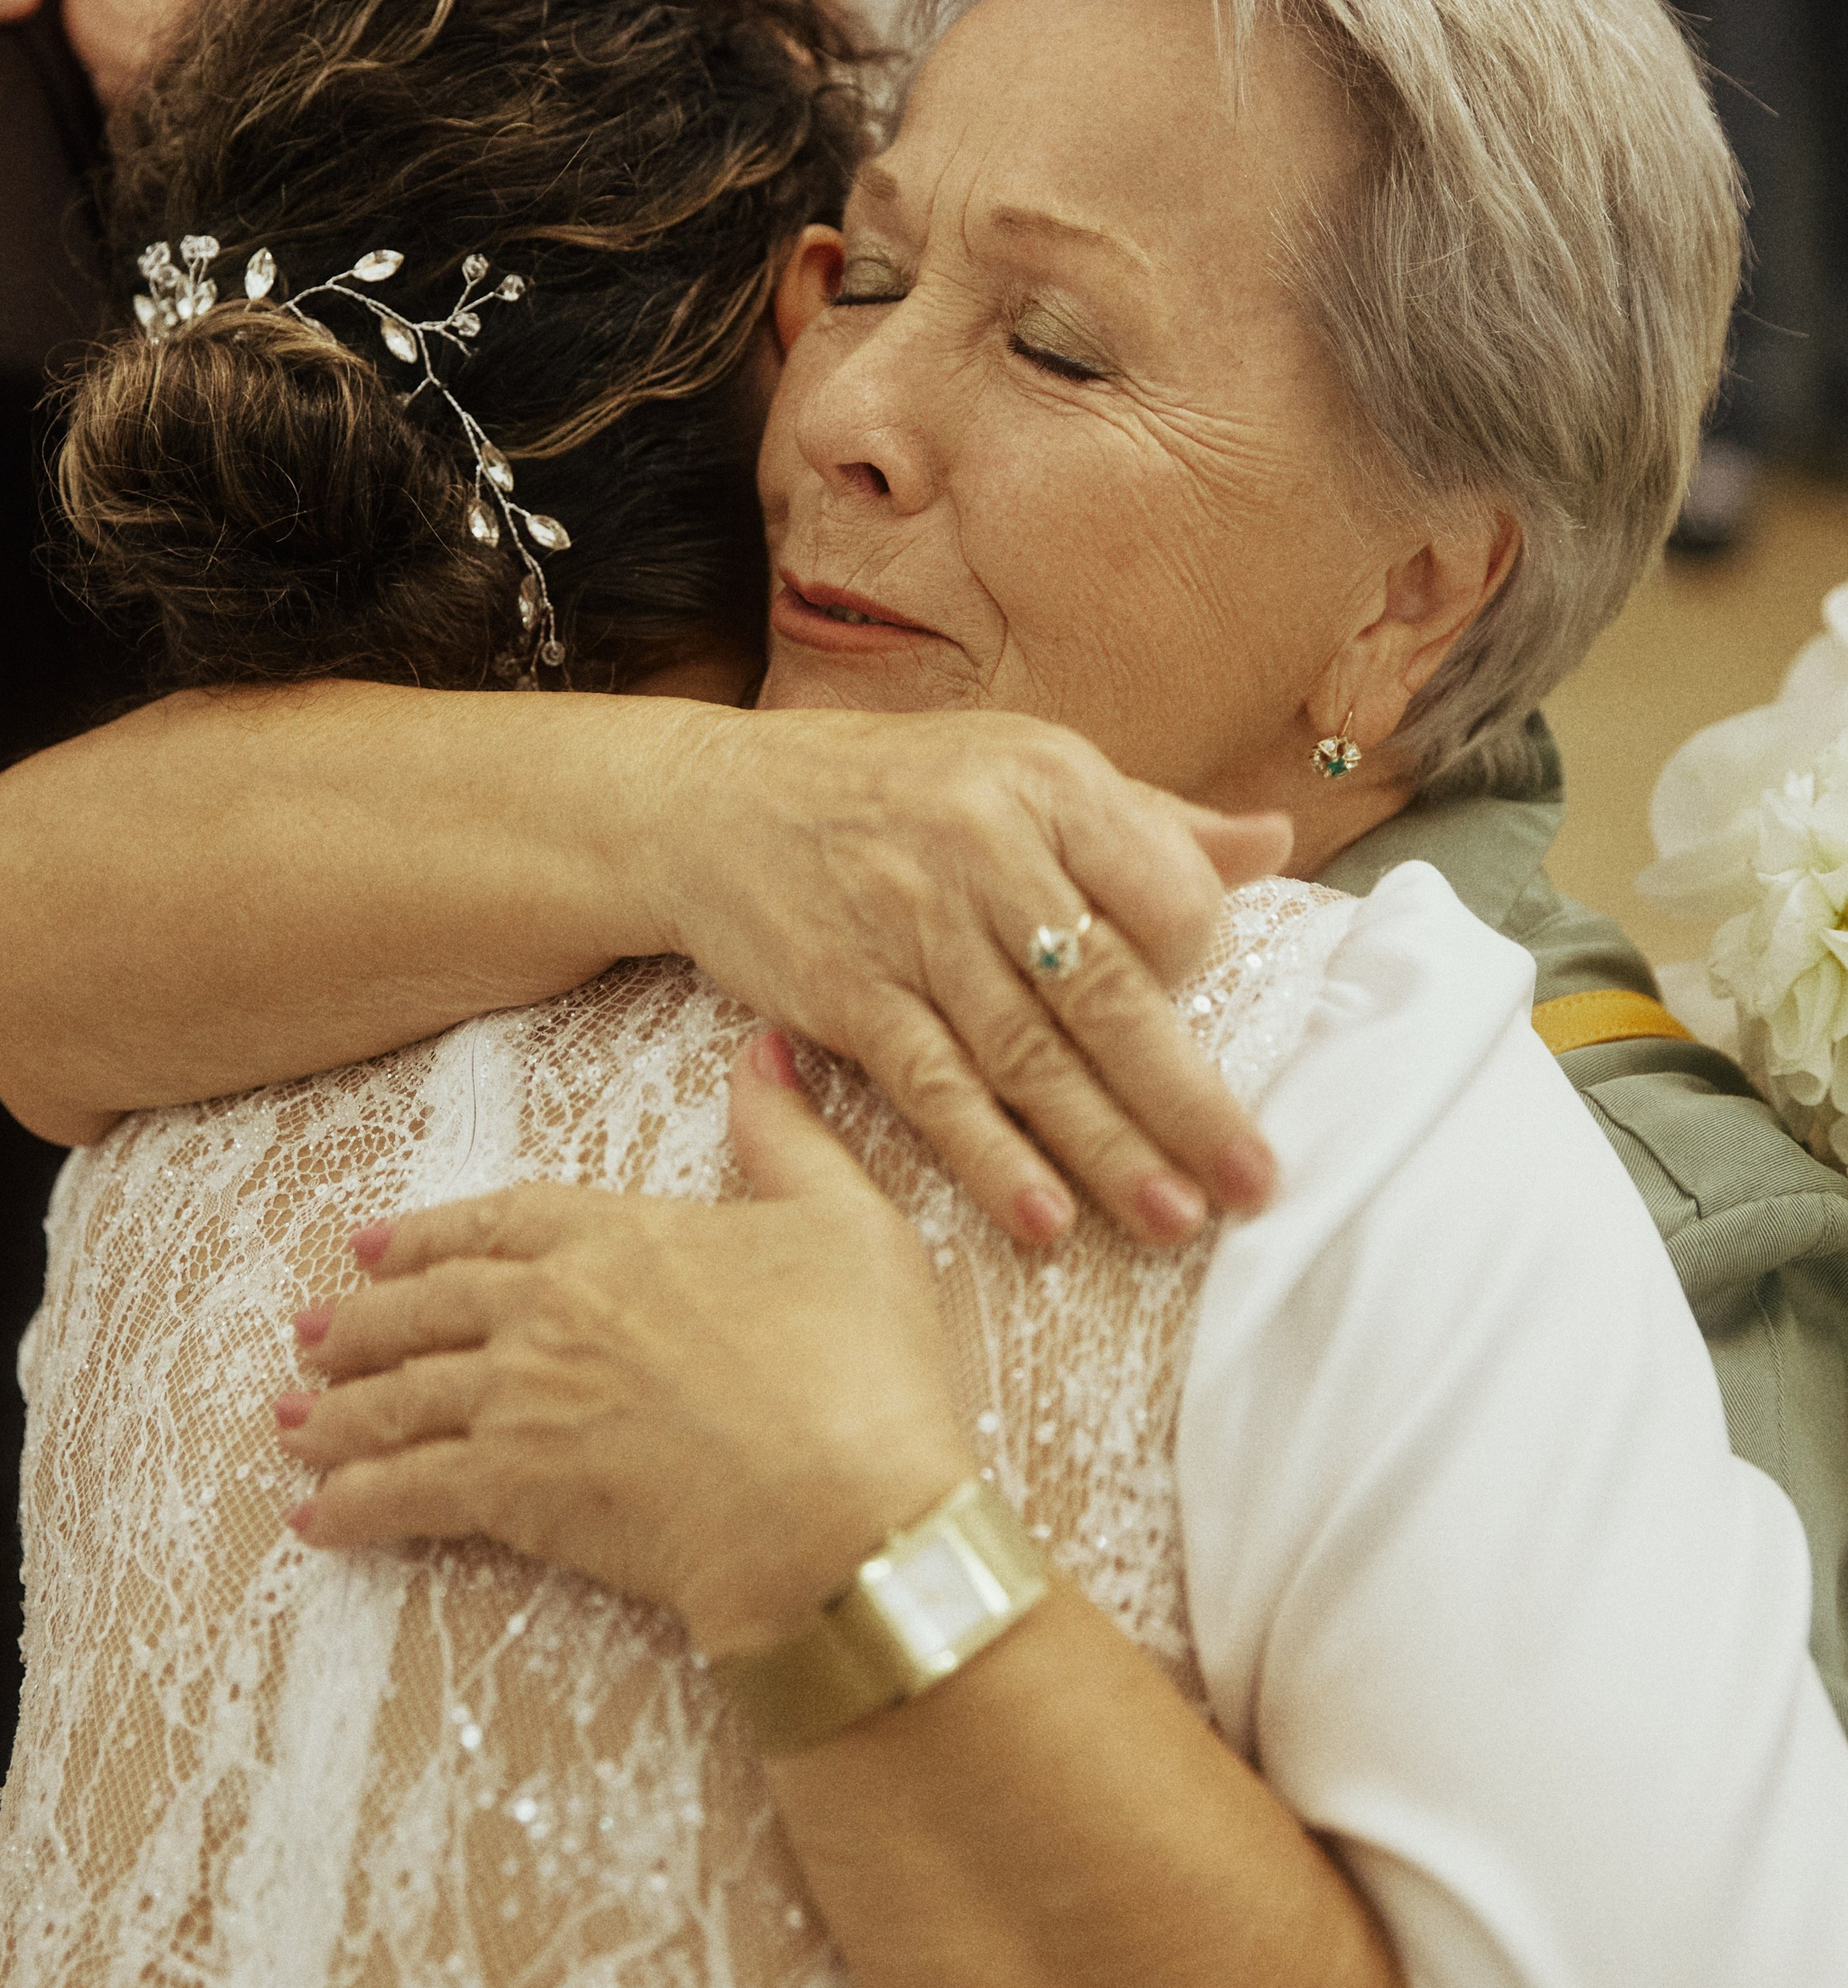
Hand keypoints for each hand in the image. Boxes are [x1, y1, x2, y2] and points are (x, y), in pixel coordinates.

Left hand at [280, 1030, 974, 1655]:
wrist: (841, 1508)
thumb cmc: (863, 1370)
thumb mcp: (850, 1224)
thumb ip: (790, 1137)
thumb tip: (763, 1048)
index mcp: (620, 1235)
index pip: (498, 1220)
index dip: (427, 1234)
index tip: (370, 1246)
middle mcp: (550, 1306)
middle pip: (426, 1306)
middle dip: (362, 1322)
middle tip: (311, 1335)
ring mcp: (521, 1397)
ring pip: (400, 1396)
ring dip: (337, 1413)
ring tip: (294, 1424)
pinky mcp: (511, 1491)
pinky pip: (404, 1493)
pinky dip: (352, 1505)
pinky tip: (313, 1520)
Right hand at [648, 707, 1289, 1248]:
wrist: (713, 804)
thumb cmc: (893, 789)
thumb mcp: (1024, 767)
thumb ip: (1149, 821)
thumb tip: (1274, 840)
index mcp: (1050, 782)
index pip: (1168, 897)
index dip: (1200, 965)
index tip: (1200, 1010)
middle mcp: (985, 846)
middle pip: (1109, 995)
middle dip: (1187, 1100)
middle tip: (1252, 1184)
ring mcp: (911, 923)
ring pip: (1029, 1057)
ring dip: (1105, 1149)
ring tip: (1172, 1220)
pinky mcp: (846, 989)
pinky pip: (932, 1086)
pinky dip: (988, 1156)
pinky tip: (1042, 1218)